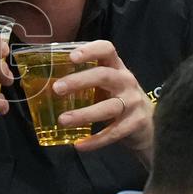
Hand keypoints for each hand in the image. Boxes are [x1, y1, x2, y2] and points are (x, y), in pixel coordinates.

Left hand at [50, 40, 152, 164]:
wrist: (148, 123)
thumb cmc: (117, 98)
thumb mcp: (105, 84)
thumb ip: (84, 81)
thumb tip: (44, 84)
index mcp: (116, 67)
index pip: (107, 49)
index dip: (90, 50)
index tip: (71, 57)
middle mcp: (126, 81)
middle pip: (104, 76)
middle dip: (79, 81)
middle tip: (56, 89)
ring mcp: (134, 102)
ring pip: (108, 107)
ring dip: (84, 114)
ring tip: (62, 120)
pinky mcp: (137, 123)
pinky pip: (114, 132)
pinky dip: (96, 140)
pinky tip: (79, 145)